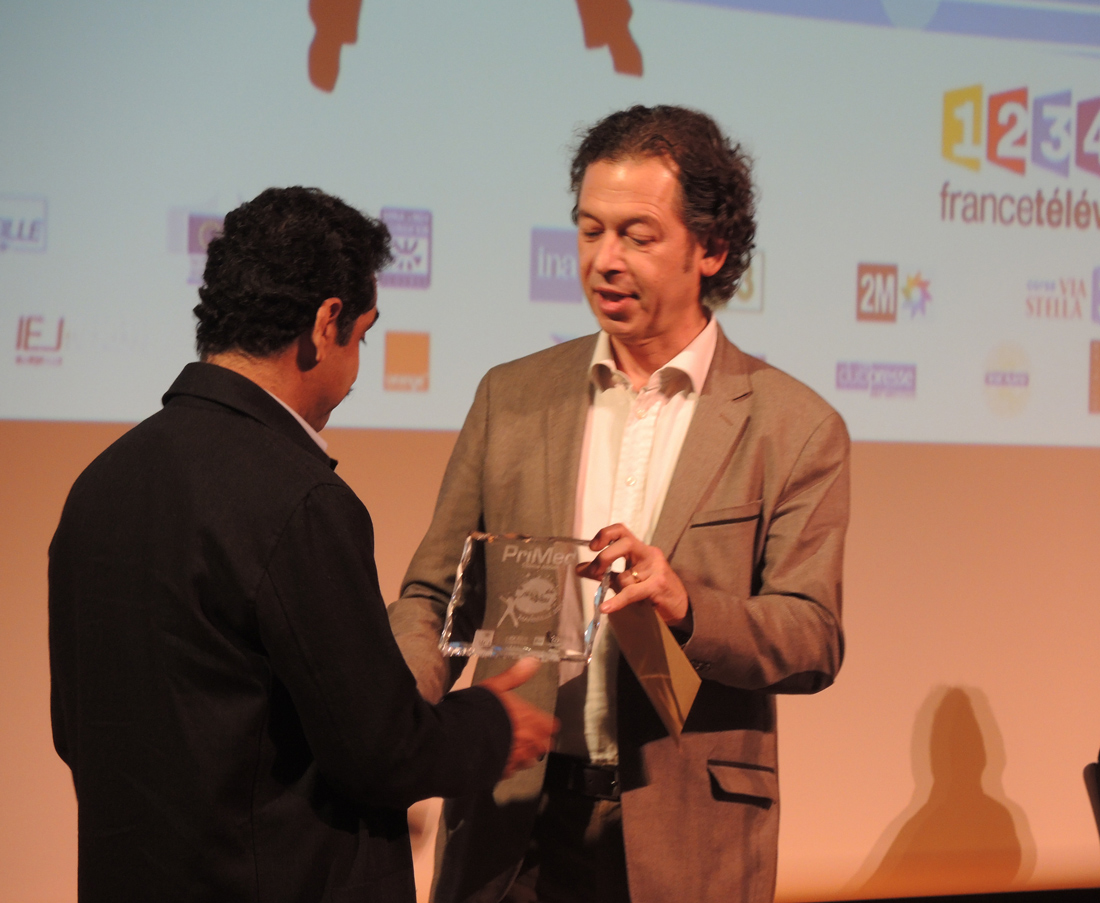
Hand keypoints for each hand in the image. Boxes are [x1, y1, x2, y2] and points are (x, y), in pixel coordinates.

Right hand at [478, 657, 558, 777]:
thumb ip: (515, 676)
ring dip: (526, 755)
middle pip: (543, 746)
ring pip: (530, 760)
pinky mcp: (502, 771)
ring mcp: (516, 758)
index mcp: (529, 720)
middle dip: (539, 741)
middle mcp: (527, 741)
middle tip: (529, 736)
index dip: (547, 724)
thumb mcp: (496, 686)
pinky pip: (511, 770)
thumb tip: (533, 662)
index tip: (543, 723)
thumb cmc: (479, 711)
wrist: (460, 739)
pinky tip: (499, 759)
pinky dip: (508, 765)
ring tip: (515, 748)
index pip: (550, 726)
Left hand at [576, 523, 691, 629]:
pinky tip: (606, 607)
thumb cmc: (653, 591)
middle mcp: (649, 554)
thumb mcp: (627, 579)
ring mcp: (655, 569)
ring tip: (604, 600)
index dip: (605, 535)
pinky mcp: (658, 586)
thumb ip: (604, 573)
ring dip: (612, 585)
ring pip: (627, 573)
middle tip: (593, 571)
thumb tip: (580, 568)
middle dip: (605, 557)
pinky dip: (617, 601)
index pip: (621, 531)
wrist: (681, 606)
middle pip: (624, 543)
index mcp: (640, 549)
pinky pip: (632, 592)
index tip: (592, 548)